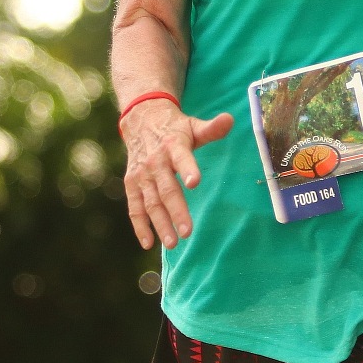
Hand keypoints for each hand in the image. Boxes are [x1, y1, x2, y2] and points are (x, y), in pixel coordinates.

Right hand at [120, 99, 232, 249]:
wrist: (142, 119)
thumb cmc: (175, 129)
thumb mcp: (193, 126)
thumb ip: (212, 129)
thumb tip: (230, 119)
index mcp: (173, 145)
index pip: (181, 157)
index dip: (188, 169)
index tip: (195, 182)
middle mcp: (155, 162)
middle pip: (166, 189)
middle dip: (176, 211)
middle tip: (188, 232)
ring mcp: (142, 175)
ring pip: (151, 202)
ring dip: (160, 223)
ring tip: (173, 243)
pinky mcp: (132, 184)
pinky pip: (135, 207)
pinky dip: (140, 225)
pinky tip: (148, 243)